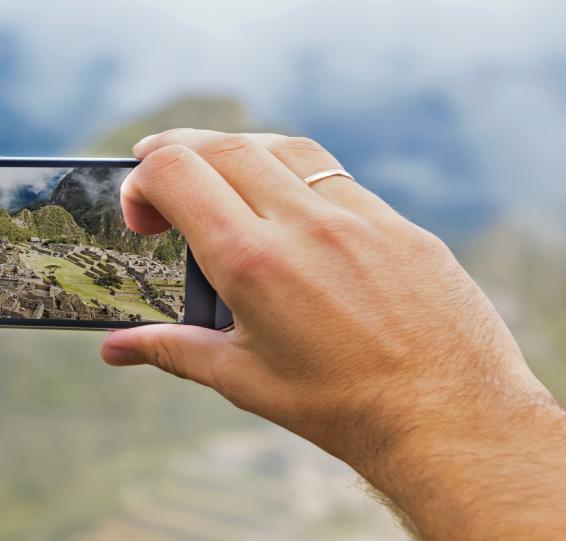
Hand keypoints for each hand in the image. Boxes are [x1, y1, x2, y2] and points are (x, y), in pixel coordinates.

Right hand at [100, 129, 565, 539]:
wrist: (451, 419)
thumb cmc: (340, 408)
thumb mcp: (242, 379)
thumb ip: (172, 349)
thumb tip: (114, 349)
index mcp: (252, 262)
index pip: (176, 171)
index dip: (141, 180)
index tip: (142, 215)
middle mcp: (302, 224)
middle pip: (222, 145)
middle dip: (177, 152)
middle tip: (160, 182)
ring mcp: (357, 217)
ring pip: (281, 146)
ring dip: (237, 150)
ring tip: (220, 176)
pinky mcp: (397, 224)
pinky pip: (334, 175)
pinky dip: (293, 175)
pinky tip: (288, 206)